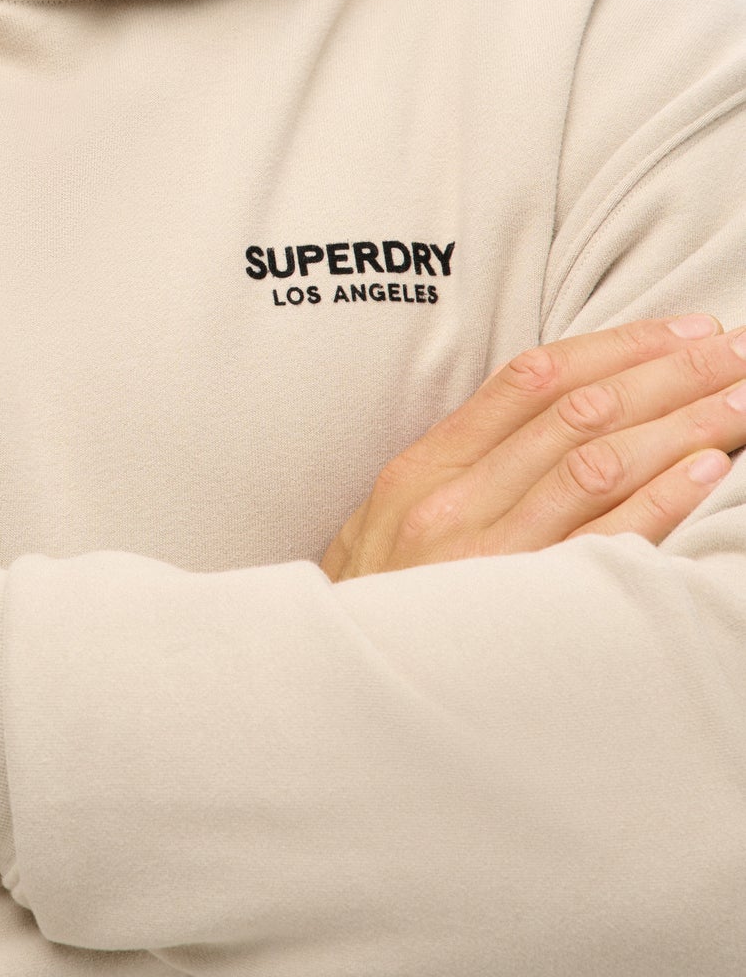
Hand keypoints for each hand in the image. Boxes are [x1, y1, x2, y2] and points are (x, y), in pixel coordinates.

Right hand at [322, 314, 745, 580]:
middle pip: (579, 411)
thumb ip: (459, 474)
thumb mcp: (386, 527)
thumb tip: (548, 426)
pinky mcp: (519, 612)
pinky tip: (708, 467)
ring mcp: (486, 556)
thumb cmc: (370, 614)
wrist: (327, 704)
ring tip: (743, 400)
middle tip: (737, 347)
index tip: (682, 328)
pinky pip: (604, 541)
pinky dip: (661, 496)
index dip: (616, 345)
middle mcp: (454, 501)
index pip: (533, 379)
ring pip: (598, 462)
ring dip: (683, 423)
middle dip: (669, 372)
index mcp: (423, 468)